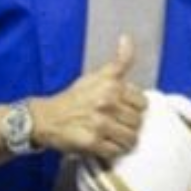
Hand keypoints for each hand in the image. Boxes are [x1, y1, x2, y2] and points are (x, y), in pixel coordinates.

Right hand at [31, 36, 146, 158]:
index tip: (122, 107)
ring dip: (123, 139)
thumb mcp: (97, 75)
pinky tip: (103, 142)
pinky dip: (112, 150)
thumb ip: (118, 61)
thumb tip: (127, 39)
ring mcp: (100, 124)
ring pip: (130, 138)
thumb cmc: (75, 97)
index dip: (133, 107)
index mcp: (111, 86)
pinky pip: (116, 151)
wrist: (47, 118)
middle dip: (128, 124)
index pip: (143, 103)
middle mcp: (106, 104)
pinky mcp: (93, 143)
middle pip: (138, 122)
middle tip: (115, 122)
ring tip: (111, 133)